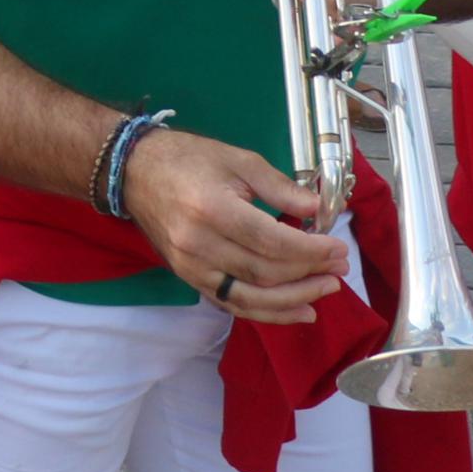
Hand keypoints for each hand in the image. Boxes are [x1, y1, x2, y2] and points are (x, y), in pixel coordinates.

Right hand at [119, 126, 347, 323]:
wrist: (132, 171)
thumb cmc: (187, 159)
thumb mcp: (238, 160)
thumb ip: (281, 187)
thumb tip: (319, 210)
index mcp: (213, 209)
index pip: (273, 243)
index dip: (312, 251)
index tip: (339, 248)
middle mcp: (199, 244)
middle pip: (266, 273)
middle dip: (310, 273)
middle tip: (340, 267)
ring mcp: (190, 266)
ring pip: (252, 298)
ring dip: (295, 299)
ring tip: (326, 291)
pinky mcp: (188, 278)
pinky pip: (232, 304)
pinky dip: (267, 313)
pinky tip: (297, 311)